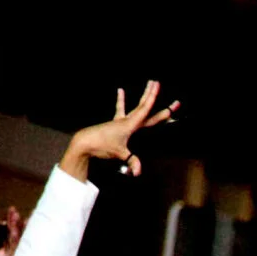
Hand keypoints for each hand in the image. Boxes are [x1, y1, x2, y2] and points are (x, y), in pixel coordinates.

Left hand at [63, 80, 178, 180]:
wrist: (84, 141)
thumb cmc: (101, 145)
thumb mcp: (118, 153)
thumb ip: (131, 161)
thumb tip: (139, 172)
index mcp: (130, 125)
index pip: (148, 114)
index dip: (161, 110)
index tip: (172, 105)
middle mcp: (127, 120)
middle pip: (144, 106)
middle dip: (152, 95)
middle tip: (158, 83)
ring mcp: (120, 120)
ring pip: (136, 106)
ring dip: (144, 95)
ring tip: (150, 83)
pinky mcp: (115, 123)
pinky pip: (121, 110)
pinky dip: (121, 100)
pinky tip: (121, 91)